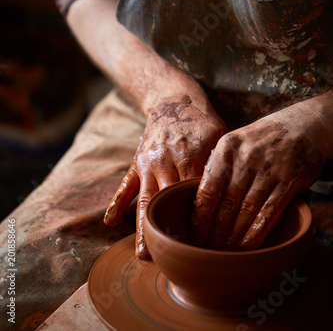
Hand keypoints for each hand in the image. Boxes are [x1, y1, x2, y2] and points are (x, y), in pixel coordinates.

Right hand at [104, 93, 225, 258]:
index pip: (195, 195)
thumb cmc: (201, 120)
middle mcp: (166, 162)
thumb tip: (230, 194)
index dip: (199, 221)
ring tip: (144, 255)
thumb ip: (220, 163)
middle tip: (175, 261)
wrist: (172, 98)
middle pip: (168, 203)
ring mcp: (148, 163)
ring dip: (144, 229)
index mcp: (190, 156)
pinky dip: (117, 203)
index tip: (203, 246)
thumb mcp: (218, 135)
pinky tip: (110, 222)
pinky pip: (125, 185)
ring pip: (145, 200)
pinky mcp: (136, 163)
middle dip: (172, 232)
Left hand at [192, 99, 327, 250]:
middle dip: (215, 230)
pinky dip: (257, 230)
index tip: (195, 233)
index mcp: (226, 148)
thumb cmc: (262, 138)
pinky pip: (269, 211)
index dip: (200, 216)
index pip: (208, 188)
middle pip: (226, 203)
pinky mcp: (288, 180)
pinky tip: (247, 245)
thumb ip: (219, 166)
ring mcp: (268, 169)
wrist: (302, 125)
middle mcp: (245, 158)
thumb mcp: (236, 142)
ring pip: (246, 210)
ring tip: (225, 251)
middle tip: (207, 249)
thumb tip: (199, 198)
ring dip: (234, 235)